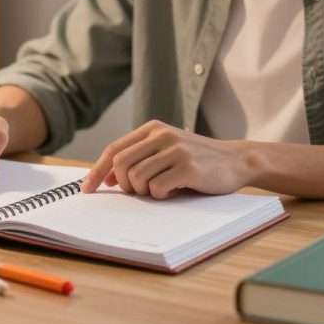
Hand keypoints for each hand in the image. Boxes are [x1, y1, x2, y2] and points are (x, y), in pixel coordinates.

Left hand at [81, 120, 256, 198]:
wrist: (236, 161)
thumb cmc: (196, 160)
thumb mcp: (166, 151)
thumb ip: (139, 158)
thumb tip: (108, 177)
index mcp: (152, 128)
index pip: (114, 149)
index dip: (97, 171)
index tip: (87, 189)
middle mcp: (162, 135)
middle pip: (121, 164)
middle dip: (124, 184)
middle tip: (137, 191)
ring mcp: (176, 150)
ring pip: (137, 178)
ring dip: (144, 191)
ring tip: (161, 189)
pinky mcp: (188, 167)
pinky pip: (157, 188)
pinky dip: (161, 195)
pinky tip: (174, 190)